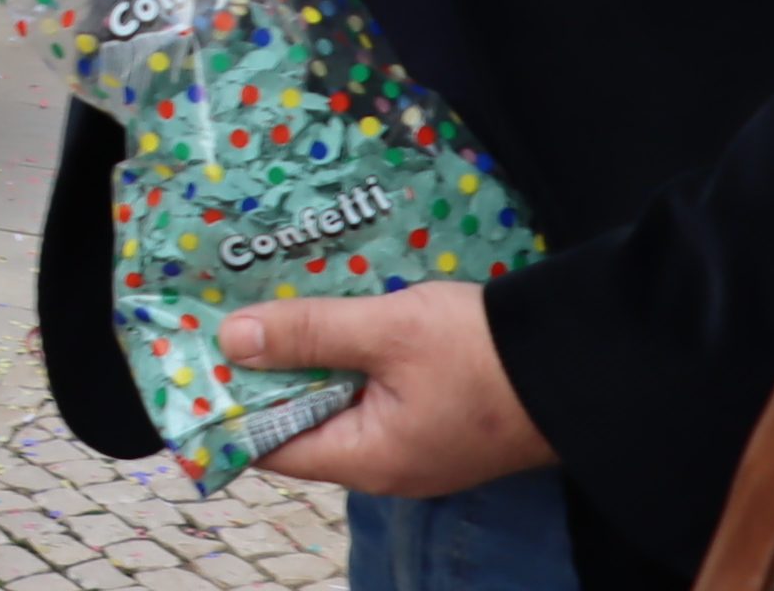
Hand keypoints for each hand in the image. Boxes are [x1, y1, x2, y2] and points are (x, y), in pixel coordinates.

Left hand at [221, 282, 552, 495]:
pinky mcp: (435, 422)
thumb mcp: (386, 331)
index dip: (229, 405)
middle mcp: (384, 466)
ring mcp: (413, 446)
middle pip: (300, 423)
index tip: (196, 359)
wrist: (578, 363)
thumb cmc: (481, 353)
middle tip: (229, 316)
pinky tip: (332, 315)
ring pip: (337, 403)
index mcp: (366, 459)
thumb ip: (308, 334)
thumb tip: (231, 342)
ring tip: (271, 306)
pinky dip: (347, 360)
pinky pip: (371, 394)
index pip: (270, 447)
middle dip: (268, 373)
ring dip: (309, 359)